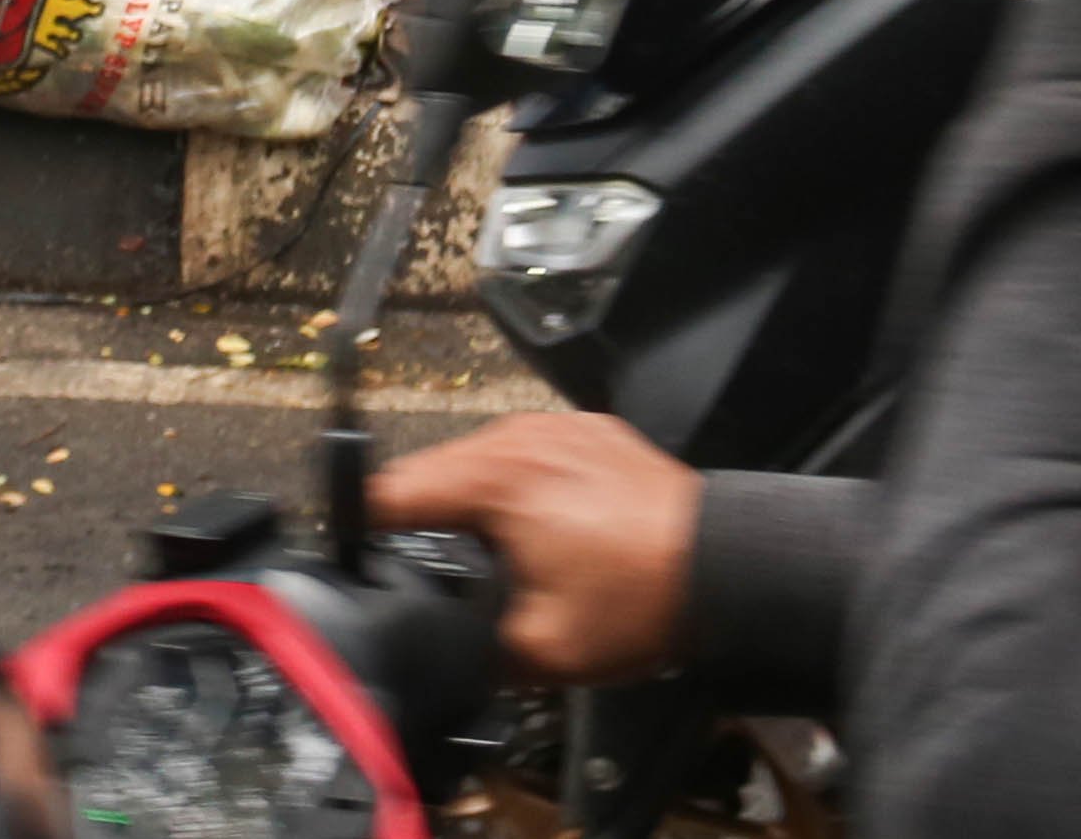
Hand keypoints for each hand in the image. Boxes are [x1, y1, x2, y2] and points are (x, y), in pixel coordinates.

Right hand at [366, 415, 703, 686]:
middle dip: (421, 521)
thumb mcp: (538, 652)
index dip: (364, 529)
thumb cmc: (642, 600)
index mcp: (495, 479)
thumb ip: (466, 647)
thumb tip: (429, 648)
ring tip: (495, 556)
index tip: (354, 554)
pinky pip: (524, 454)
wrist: (725, 570)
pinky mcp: (585, 432)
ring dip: (470, 503)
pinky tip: (541, 531)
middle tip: (434, 572)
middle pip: (430, 471)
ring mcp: (554, 427)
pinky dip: (517, 488)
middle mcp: (519, 437)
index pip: (391, 491)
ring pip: (477, 461)